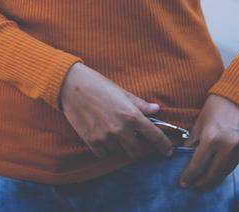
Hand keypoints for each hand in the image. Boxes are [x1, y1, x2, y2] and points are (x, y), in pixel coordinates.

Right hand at [57, 63, 173, 161]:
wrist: (72, 85)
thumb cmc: (99, 85)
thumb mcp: (123, 93)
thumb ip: (140, 104)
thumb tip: (156, 110)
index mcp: (132, 115)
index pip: (154, 136)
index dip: (164, 146)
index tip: (167, 151)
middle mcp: (121, 129)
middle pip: (137, 152)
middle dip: (139, 148)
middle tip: (136, 141)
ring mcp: (106, 136)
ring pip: (120, 153)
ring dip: (121, 147)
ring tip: (115, 134)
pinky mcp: (92, 141)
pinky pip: (104, 154)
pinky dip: (106, 149)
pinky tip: (103, 138)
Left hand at [178, 94, 238, 188]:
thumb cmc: (216, 107)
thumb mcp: (200, 123)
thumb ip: (193, 142)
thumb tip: (183, 158)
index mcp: (211, 137)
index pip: (198, 165)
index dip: (189, 176)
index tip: (183, 183)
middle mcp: (229, 145)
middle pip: (213, 174)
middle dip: (201, 183)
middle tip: (193, 186)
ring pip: (226, 171)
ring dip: (215, 179)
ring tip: (205, 182)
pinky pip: (237, 162)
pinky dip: (227, 166)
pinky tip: (220, 166)